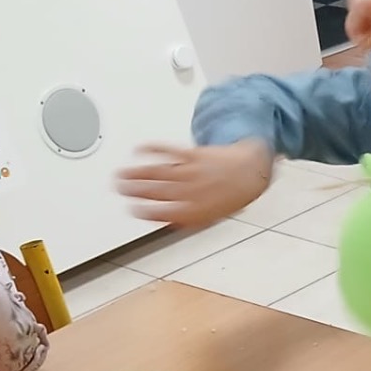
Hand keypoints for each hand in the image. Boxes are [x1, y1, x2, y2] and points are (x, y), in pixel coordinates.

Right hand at [116, 140, 273, 228]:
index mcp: (198, 211)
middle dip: (136, 190)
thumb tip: (164, 221)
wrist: (251, 172)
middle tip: (118, 188)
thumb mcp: (212, 215)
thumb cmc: (232, 195)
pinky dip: (152, 149)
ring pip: (160, 172)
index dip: (147, 212)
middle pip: (159, 191)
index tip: (133, 210)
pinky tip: (139, 149)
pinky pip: (170, 151)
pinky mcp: (195, 155)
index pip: (166, 213)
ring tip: (121, 174)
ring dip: (137, 173)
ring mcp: (194, 172)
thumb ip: (188, 218)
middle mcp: (194, 191)